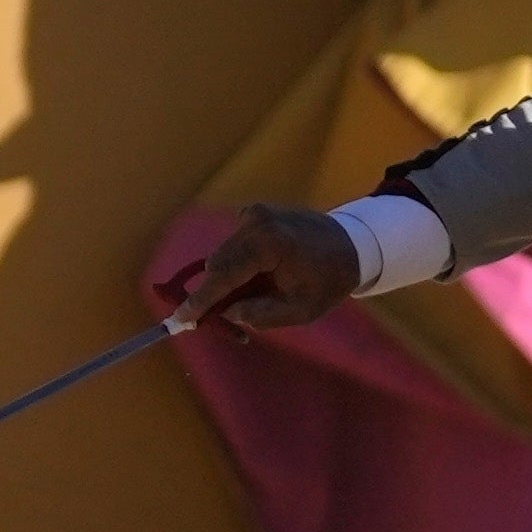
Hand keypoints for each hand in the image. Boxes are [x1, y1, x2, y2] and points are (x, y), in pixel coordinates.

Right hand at [155, 202, 368, 334]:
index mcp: (269, 244)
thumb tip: (228, 312)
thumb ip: (261, 315)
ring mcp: (253, 213)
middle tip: (220, 318)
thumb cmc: (328, 280)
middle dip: (215, 292)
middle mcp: (256, 221)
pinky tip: (259, 277)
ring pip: (223, 255)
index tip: (180, 318)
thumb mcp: (300, 310)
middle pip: (218, 264)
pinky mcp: (254, 213)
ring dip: (228, 278)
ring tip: (254, 296)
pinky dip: (237, 264)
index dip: (201, 300)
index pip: (224, 275)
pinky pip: (233, 246)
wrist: (351, 243)